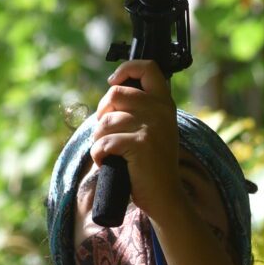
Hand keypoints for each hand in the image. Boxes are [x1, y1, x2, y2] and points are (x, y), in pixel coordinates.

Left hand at [89, 60, 192, 225]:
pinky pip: (103, 142)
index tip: (113, 82)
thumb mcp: (155, 129)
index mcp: (165, 104)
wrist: (165, 196)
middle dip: (102, 113)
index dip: (126, 69)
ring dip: (98, 139)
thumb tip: (112, 90)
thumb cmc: (153, 165)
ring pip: (105, 121)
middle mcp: (160, 111)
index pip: (148, 68)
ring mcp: (151, 127)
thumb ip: (142, 109)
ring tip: (109, 152)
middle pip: (115, 93)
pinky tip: (107, 162)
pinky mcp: (139, 145)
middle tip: (106, 133)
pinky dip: (98, 154)